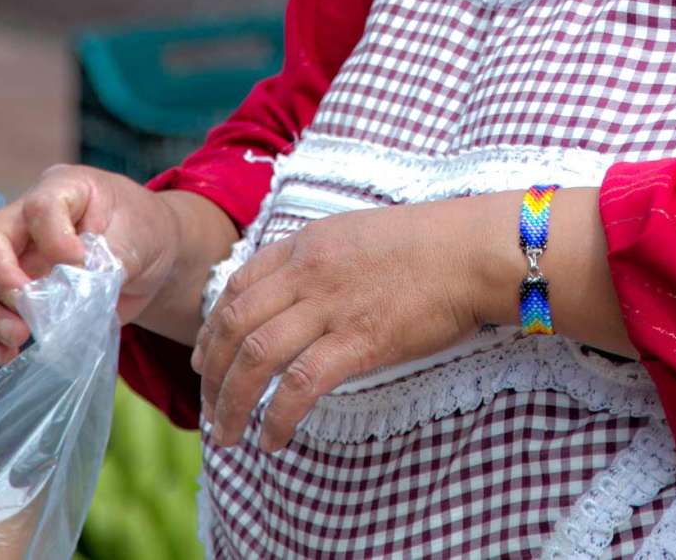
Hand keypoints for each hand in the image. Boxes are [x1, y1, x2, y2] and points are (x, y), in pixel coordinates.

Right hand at [0, 165, 233, 366]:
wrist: (152, 257)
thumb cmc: (143, 232)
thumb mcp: (139, 236)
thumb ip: (107, 257)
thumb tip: (73, 286)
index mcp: (63, 188)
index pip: (40, 207)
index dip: (54, 239)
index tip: (80, 264)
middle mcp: (26, 220)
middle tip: (24, 309)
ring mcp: (16, 257)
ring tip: (16, 338)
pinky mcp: (14, 294)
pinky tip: (5, 354)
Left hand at [192, 194, 510, 452]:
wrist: (472, 252)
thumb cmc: (427, 245)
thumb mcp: (355, 235)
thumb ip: (318, 261)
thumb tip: (294, 297)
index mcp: (304, 245)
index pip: (237, 287)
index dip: (211, 329)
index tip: (203, 360)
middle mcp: (306, 273)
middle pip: (234, 325)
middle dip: (211, 373)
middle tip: (208, 409)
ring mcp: (330, 307)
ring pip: (256, 357)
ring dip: (232, 402)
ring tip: (225, 435)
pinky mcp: (359, 341)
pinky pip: (301, 385)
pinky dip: (277, 416)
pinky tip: (271, 439)